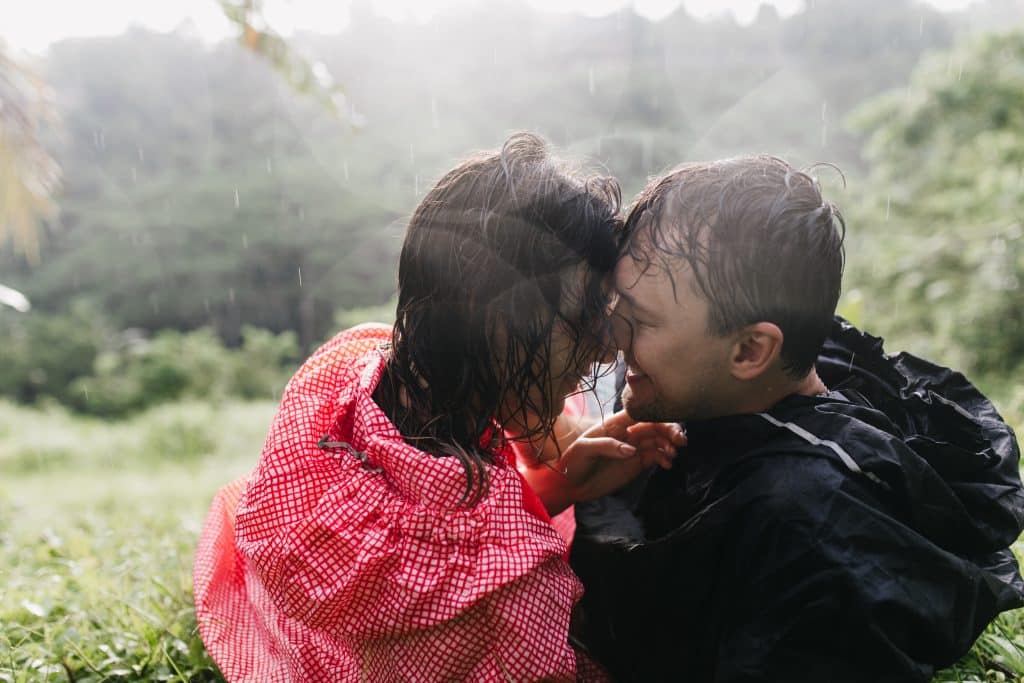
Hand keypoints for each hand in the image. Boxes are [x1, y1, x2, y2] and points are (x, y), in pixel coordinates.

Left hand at [557, 410, 684, 502]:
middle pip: (654, 425)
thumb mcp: (584, 450)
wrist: (569, 485)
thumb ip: (607, 446)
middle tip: (680, 440)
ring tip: (672, 455)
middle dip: (669, 430)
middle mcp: (626, 433)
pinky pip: (655, 457)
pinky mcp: (636, 463)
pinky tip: (667, 464)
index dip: (656, 414)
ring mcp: (633, 448)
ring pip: (658, 440)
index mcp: (614, 424)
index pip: (639, 413)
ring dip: (669, 444)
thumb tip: (631, 449)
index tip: (668, 421)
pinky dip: (665, 458)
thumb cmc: (573, 462)